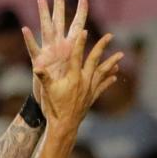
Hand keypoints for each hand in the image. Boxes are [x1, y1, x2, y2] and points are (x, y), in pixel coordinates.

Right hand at [24, 0, 121, 129]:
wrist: (64, 126)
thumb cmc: (54, 108)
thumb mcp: (47, 91)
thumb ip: (43, 77)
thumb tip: (36, 67)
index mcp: (73, 77)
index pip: (77, 56)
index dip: (80, 43)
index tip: (85, 31)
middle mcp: (84, 82)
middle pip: (94, 60)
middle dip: (102, 47)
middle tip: (110, 35)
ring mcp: (89, 90)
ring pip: (102, 73)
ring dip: (111, 63)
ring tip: (120, 55)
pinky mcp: (91, 98)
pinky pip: (102, 87)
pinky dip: (108, 81)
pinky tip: (115, 75)